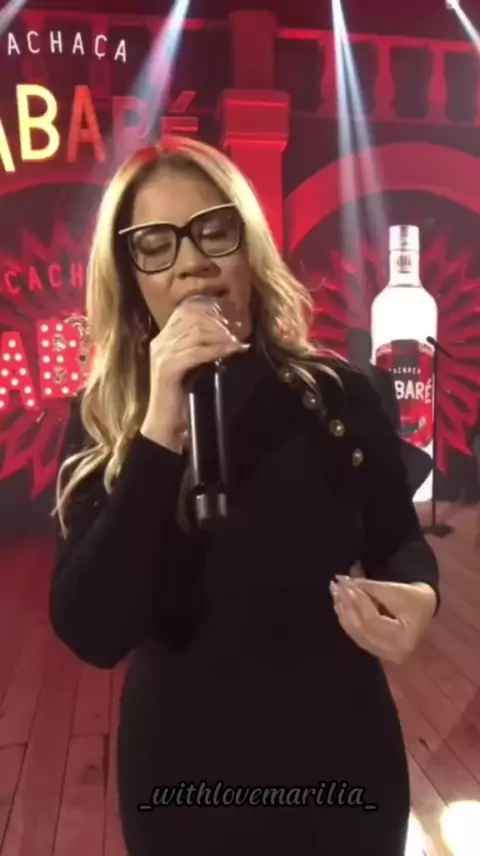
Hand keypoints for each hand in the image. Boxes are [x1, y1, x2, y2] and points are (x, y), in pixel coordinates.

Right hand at [140, 301, 247, 451]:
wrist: (165, 425)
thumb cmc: (182, 398)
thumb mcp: (190, 367)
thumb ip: (199, 349)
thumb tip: (227, 335)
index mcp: (164, 339)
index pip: (186, 310)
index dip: (211, 307)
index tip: (233, 313)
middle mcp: (161, 342)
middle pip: (193, 317)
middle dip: (220, 320)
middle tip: (241, 326)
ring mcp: (162, 354)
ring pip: (196, 332)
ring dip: (222, 334)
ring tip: (240, 338)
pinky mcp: (168, 368)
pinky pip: (197, 351)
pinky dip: (217, 349)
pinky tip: (232, 351)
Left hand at [330, 574, 436, 663]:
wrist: (425, 608)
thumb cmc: (414, 598)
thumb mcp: (393, 589)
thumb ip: (367, 587)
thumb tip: (343, 580)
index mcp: (404, 639)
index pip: (373, 620)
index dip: (358, 601)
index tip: (345, 584)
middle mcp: (394, 653)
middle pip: (362, 628)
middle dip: (347, 605)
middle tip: (335, 587)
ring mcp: (385, 655)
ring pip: (357, 633)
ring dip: (343, 612)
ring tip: (335, 593)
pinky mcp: (378, 652)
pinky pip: (358, 636)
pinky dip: (348, 620)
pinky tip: (340, 606)